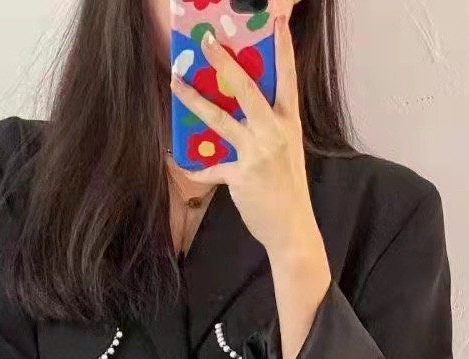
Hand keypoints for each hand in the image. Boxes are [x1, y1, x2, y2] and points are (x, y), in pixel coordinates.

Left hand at [169, 11, 316, 260]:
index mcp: (289, 122)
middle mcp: (274, 132)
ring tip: (176, 81)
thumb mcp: (286, 150)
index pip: (288, 78)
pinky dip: (192, 165)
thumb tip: (240, 112)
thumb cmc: (287, 188)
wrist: (292, 227)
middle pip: (246, 88)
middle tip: (207, 40)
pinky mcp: (240, 175)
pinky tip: (176, 159)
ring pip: (219, 118)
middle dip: (224, 61)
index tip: (277, 21)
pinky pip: (210, 167)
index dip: (283, 48)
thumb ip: (267, 128)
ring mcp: (257, 152)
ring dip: (194, 98)